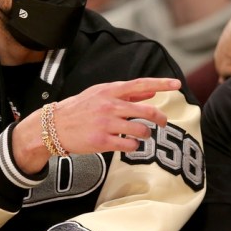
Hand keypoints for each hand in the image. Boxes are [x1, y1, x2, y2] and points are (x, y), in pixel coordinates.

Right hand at [13, 77, 180, 172]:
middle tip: (163, 123)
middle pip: (146, 112)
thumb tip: (150, 94)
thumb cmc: (79, 109)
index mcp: (110, 91)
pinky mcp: (102, 142)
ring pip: (141, 131)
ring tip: (142, 135)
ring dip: (146, 135)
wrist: (53, 127)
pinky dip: (134, 146)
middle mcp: (109, 106)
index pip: (140, 84)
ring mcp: (106, 124)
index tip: (177, 84)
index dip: (160, 84)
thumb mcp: (100, 95)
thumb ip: (126, 94)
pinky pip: (129, 146)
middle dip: (160, 118)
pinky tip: (129, 145)